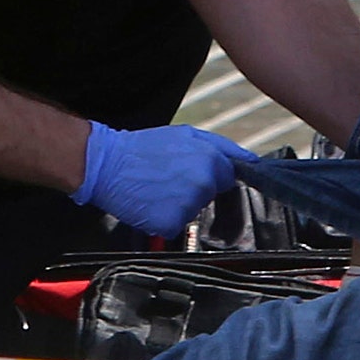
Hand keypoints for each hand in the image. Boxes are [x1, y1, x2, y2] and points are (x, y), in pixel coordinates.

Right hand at [72, 122, 256, 237]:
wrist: (107, 165)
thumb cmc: (144, 148)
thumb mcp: (185, 134)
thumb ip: (222, 147)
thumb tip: (251, 160)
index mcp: (211, 160)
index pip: (227, 177)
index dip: (209, 173)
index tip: (189, 172)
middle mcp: (203, 184)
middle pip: (209, 194)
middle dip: (194, 188)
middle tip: (167, 178)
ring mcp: (188, 206)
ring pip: (193, 211)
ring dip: (179, 204)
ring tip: (156, 188)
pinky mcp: (171, 224)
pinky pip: (175, 225)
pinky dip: (164, 219)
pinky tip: (150, 204)